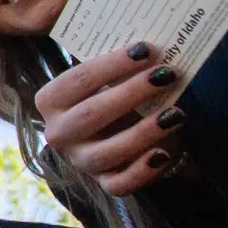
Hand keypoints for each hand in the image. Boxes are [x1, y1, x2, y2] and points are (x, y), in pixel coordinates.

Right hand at [32, 43, 185, 194]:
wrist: (118, 131)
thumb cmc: (112, 94)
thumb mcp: (106, 77)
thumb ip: (116, 63)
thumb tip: (145, 43)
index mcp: (52, 101)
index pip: (77, 80)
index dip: (112, 65)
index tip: (146, 50)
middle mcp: (59, 133)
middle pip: (90, 115)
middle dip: (131, 93)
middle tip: (166, 75)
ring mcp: (81, 161)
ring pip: (105, 152)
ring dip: (142, 133)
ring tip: (175, 114)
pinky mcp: (104, 183)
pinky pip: (119, 185)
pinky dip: (141, 171)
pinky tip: (163, 154)